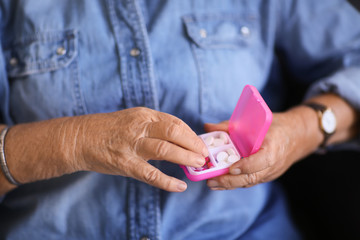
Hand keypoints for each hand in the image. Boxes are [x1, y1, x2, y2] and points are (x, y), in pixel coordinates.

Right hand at [69, 107, 207, 191]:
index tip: (201, 144)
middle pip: (174, 132)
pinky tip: (180, 186)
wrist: (80, 138)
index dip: (191, 135)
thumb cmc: (111, 130)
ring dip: (185, 158)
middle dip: (193, 144)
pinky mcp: (124, 163)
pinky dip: (167, 181)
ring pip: (165, 149)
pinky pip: (150, 174)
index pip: (175, 123)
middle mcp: (139, 127)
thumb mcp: (134, 120)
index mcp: (144, 115)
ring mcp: (131, 145)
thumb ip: (154, 127)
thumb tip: (180, 139)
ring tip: (198, 165)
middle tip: (204, 155)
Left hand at [204, 107, 320, 189]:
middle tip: (212, 181)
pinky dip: (236, 183)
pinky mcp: (267, 176)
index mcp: (274, 147)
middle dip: (231, 181)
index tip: (231, 168)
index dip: (246, 166)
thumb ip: (231, 126)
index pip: (261, 161)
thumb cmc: (277, 126)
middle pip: (252, 177)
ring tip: (212, 184)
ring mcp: (271, 172)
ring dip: (230, 185)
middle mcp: (274, 164)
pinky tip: (221, 183)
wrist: (299, 136)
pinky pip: (251, 181)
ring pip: (250, 182)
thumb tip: (208, 127)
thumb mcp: (257, 121)